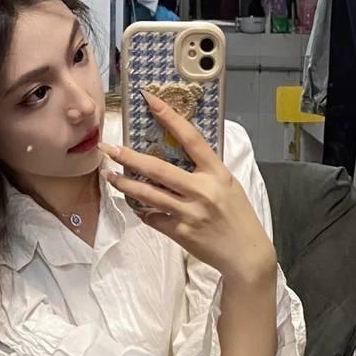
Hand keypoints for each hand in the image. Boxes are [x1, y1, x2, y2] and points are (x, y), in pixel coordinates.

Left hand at [98, 90, 275, 282]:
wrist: (246, 255)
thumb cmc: (238, 217)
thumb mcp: (228, 186)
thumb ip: (206, 171)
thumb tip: (179, 155)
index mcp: (217, 173)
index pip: (190, 138)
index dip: (169, 116)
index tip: (150, 100)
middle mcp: (202, 190)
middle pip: (158, 169)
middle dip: (130, 157)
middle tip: (109, 148)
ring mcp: (190, 213)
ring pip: (149, 194)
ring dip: (125, 184)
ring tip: (110, 176)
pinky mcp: (181, 232)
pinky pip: (153, 218)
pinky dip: (142, 210)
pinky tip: (135, 204)